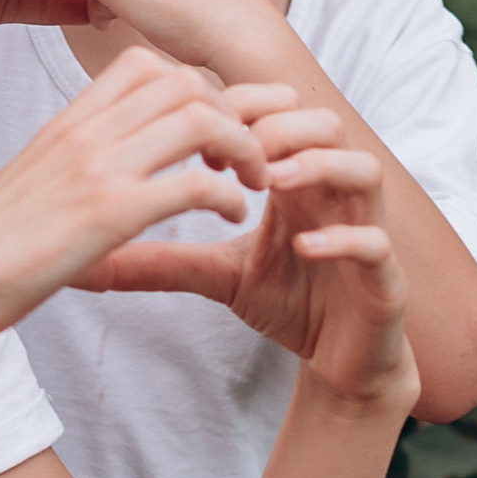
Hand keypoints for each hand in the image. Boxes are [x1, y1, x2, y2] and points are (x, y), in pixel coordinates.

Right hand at [0, 47, 272, 350]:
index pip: (143, 64)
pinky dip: (230, 195)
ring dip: (244, 148)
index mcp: (68, 123)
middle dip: (234, 111)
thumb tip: (104, 170)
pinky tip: (233, 215)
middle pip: (186, 81)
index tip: (211, 126)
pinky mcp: (110, 215)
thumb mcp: (33, 182)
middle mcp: (86, 134)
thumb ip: (74, 162)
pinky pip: (196, 183)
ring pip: (202, 119)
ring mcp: (98, 170)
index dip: (195, 85)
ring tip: (253, 181)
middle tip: (246, 154)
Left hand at [86, 93, 418, 421]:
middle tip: (232, 155)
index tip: (200, 148)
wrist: (342, 361)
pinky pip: (377, 242)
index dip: (242, 115)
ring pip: (364, 168)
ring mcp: (367, 228)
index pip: (280, 116)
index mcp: (299, 181)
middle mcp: (337, 195)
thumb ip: (162, 260)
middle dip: (277, 127)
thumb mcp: (215, 276)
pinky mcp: (386, 276)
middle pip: (325, 122)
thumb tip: (91, 261)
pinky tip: (302, 247)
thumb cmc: (290, 304)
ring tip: (268, 183)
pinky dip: (342, 238)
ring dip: (316, 166)